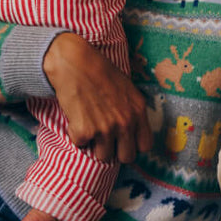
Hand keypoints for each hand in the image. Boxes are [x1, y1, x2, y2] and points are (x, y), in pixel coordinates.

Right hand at [43, 32, 151, 162]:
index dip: (133, 145)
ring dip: (94, 145)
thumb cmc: (100, 72)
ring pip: (103, 156)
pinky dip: (76, 135)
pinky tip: (76, 118)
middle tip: (104, 139)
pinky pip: (80, 145)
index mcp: (138, 111)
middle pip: (126, 157)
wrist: (75, 63)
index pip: (145, 145)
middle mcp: (125, 122)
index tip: (124, 141)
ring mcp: (105, 129)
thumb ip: (132, 111)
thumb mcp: (128, 89)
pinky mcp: (84, 131)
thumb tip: (132, 131)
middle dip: (115, 150)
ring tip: (89, 125)